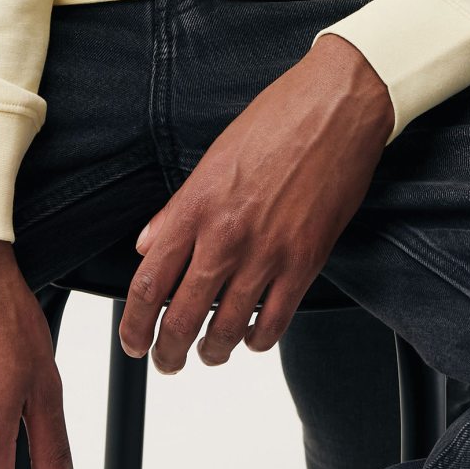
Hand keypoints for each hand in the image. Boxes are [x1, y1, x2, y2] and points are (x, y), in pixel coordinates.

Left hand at [119, 34, 393, 373]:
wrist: (336, 107)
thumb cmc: (278, 120)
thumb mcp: (212, 158)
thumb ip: (178, 209)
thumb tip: (150, 245)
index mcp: (196, 205)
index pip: (148, 284)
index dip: (133, 325)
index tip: (133, 340)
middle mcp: (225, 235)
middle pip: (180, 317)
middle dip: (167, 352)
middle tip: (166, 361)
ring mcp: (266, 253)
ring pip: (225, 329)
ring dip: (212, 352)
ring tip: (208, 353)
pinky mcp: (305, 262)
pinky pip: (273, 323)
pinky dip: (257, 340)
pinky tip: (251, 337)